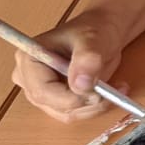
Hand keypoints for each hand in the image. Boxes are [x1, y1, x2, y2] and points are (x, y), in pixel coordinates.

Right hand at [13, 0, 144, 122]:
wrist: (104, 32)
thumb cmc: (95, 30)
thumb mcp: (93, 39)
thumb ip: (87, 59)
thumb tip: (80, 84)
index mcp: (29, 59)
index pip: (42, 91)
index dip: (71, 98)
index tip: (98, 93)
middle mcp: (29, 78)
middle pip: (53, 105)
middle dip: (85, 103)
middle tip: (113, 91)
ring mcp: (41, 91)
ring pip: (66, 113)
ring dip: (94, 107)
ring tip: (116, 88)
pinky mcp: (56, 100)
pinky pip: (75, 113)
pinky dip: (95, 107)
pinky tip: (111, 92)